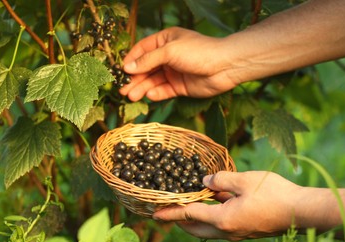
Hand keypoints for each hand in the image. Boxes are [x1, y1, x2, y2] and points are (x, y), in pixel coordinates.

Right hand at [119, 27, 237, 101]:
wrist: (224, 66)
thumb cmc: (198, 52)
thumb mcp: (169, 51)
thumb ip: (148, 60)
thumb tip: (127, 67)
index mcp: (165, 41)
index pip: (142, 50)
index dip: (130, 61)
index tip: (120, 72)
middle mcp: (168, 56)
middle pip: (146, 68)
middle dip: (134, 79)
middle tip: (122, 90)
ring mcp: (174, 72)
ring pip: (153, 81)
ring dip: (142, 88)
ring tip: (131, 96)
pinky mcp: (180, 86)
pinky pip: (164, 91)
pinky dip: (156, 93)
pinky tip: (149, 96)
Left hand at [152, 171, 301, 240]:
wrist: (302, 212)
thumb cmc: (275, 194)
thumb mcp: (245, 180)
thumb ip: (222, 180)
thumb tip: (205, 182)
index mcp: (224, 219)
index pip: (189, 215)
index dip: (171, 212)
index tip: (155, 214)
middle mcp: (228, 231)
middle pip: (196, 228)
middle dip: (180, 221)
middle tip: (169, 210)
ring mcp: (238, 233)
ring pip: (208, 229)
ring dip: (195, 219)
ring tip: (188, 206)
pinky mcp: (247, 230)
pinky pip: (222, 226)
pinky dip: (211, 217)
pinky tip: (215, 202)